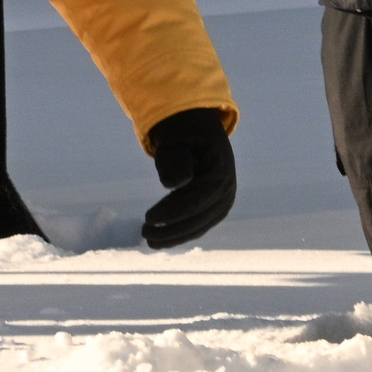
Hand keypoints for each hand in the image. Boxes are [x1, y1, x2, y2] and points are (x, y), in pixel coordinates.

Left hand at [141, 108, 234, 248]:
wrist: (199, 131)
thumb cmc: (181, 133)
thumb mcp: (173, 137)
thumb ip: (172, 159)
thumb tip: (173, 185)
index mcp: (219, 169)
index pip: (196, 198)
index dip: (172, 211)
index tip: (148, 218)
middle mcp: (227, 188)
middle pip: (198, 217)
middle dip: (171, 229)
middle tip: (144, 233)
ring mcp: (225, 200)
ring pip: (200, 226)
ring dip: (175, 237)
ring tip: (149, 240)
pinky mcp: (217, 209)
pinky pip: (200, 225)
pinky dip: (181, 233)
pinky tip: (161, 237)